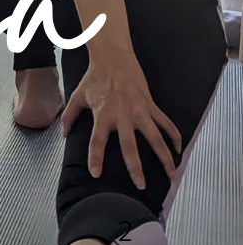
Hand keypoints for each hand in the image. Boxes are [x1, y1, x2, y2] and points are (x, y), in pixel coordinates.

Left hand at [62, 51, 181, 190]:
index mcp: (102, 114)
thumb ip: (70, 115)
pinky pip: (166, 123)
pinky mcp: (151, 105)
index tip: (96, 174)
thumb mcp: (77, 96)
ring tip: (171, 175)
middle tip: (141, 185)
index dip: (95, 158)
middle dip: (136, 167)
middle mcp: (122, 115)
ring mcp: (140, 111)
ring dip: (164, 157)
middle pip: (130, 146)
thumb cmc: (94, 78)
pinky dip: (175, 136)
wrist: (113, 58)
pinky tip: (179, 150)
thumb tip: (64, 134)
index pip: (97, 141)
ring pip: (155, 138)